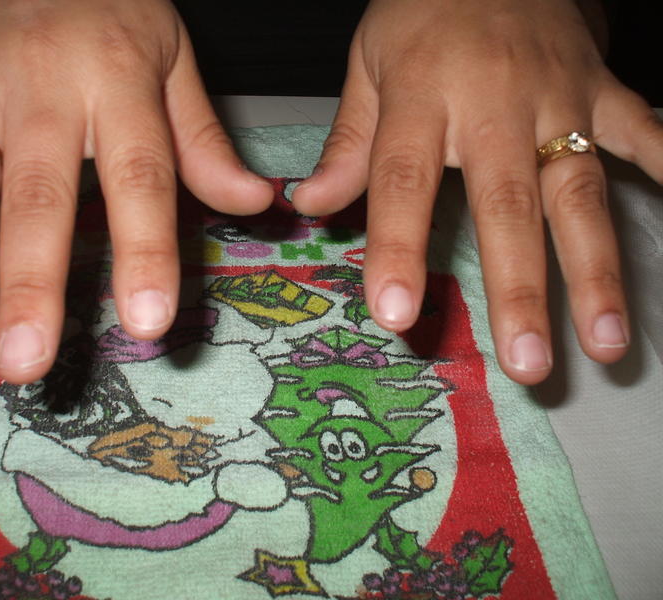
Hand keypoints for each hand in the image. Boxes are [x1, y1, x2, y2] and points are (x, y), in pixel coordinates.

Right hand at [0, 0, 272, 383]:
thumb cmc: (109, 13)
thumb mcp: (171, 59)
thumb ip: (202, 138)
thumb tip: (254, 202)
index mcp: (117, 84)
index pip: (139, 177)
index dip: (144, 250)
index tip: (147, 322)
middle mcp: (43, 91)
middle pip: (37, 196)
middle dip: (28, 283)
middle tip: (25, 363)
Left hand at [292, 0, 662, 383]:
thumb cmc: (424, 14)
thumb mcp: (369, 64)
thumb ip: (348, 141)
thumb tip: (312, 207)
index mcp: (422, 95)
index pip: (403, 178)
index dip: (398, 247)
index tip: (394, 314)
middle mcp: (494, 102)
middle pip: (507, 205)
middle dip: (519, 290)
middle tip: (527, 367)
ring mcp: (560, 97)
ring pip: (580, 192)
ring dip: (596, 271)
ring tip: (607, 343)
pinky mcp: (604, 90)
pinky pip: (645, 135)